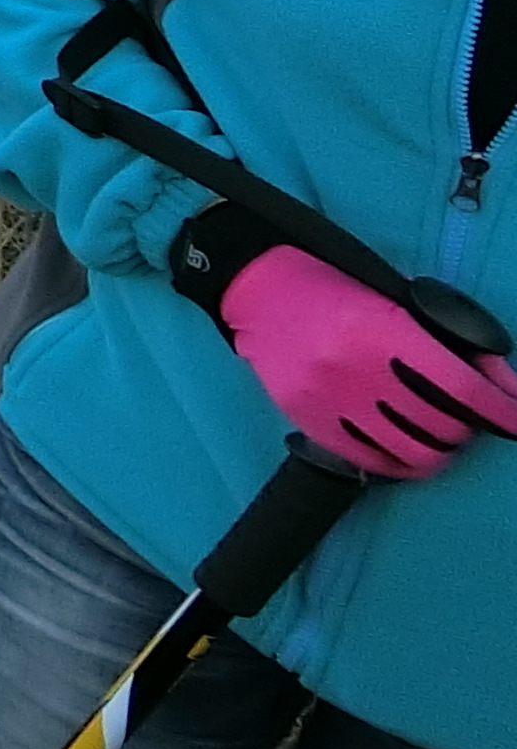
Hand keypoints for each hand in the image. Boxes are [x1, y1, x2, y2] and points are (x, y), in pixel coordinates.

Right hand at [217, 247, 516, 477]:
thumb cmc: (334, 286)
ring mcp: (329, 400)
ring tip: (438, 434)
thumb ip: (448, 340)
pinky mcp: (309, 421)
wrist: (256, 289)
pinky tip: (404, 447)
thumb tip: (502, 384)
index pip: (462, 389)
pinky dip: (400, 462)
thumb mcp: (395, 300)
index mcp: (380, 329)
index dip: (502, 411)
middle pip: (442, 427)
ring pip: (413, 453)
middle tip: (467, 418)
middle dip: (467, 428)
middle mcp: (354, 370)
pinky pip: (372, 461)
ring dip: (438, 448)